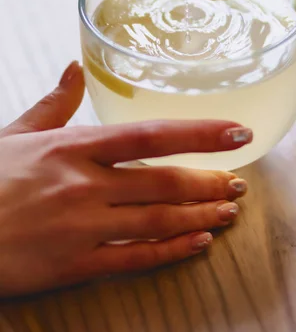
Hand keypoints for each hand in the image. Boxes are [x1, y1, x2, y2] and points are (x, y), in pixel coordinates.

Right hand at [0, 62, 250, 295]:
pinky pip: (134, 257)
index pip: (152, 135)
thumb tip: (74, 68)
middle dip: (208, 181)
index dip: (200, 133)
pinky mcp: (74, 264)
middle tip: (238, 182)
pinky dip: (171, 251)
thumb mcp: (19, 134)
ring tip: (228, 211)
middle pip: (164, 181)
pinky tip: (198, 243)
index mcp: (74, 146)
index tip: (237, 132)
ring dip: (200, 215)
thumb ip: (54, 103)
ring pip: (157, 220)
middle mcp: (85, 184)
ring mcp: (82, 226)